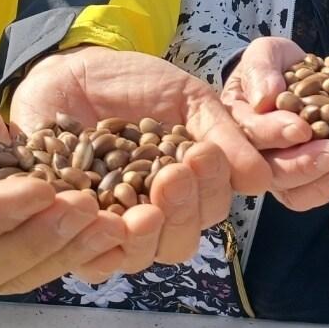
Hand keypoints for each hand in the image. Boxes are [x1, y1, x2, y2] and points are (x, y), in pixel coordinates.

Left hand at [12, 46, 271, 278]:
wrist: (72, 68)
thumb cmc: (135, 83)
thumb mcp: (188, 98)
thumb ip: (224, 134)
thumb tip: (262, 179)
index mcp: (188, 189)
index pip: (209, 210)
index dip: (210, 189)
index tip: (201, 154)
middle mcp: (152, 216)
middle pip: (177, 243)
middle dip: (181, 212)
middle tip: (172, 175)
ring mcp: (109, 226)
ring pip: (136, 257)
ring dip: (145, 237)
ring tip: (144, 210)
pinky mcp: (66, 228)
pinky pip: (84, 259)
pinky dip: (94, 244)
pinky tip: (95, 214)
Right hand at [221, 37, 328, 209]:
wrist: (298, 76)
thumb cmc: (276, 64)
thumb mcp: (266, 53)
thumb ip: (261, 68)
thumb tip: (265, 98)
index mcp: (235, 122)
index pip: (249, 133)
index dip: (274, 133)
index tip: (302, 128)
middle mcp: (250, 154)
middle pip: (270, 171)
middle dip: (303, 163)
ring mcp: (274, 172)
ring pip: (290, 192)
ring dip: (321, 182)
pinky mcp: (299, 183)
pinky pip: (310, 197)